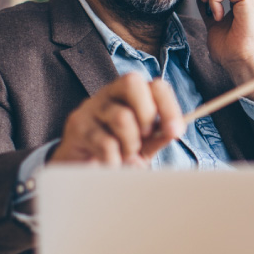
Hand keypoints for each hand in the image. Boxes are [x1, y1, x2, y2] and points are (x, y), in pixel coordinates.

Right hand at [50, 73, 185, 166]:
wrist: (83, 170)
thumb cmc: (117, 151)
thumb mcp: (144, 145)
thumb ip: (159, 136)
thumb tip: (174, 129)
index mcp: (130, 94)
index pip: (155, 86)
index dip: (169, 106)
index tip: (176, 131)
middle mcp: (109, 94)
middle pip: (132, 83)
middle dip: (147, 114)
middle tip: (146, 137)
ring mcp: (91, 107)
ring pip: (121, 116)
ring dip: (130, 143)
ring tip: (125, 154)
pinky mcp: (77, 126)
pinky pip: (105, 143)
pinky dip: (115, 160)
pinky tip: (111, 163)